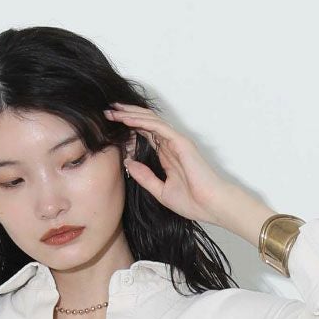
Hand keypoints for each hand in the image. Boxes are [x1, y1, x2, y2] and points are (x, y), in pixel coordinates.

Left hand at [104, 102, 239, 228]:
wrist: (210, 205)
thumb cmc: (192, 202)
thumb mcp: (160, 191)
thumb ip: (144, 177)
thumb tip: (128, 163)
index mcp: (167, 155)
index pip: (145, 135)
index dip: (129, 128)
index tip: (111, 126)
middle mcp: (171, 144)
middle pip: (145, 124)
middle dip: (126, 116)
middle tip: (108, 112)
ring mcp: (176, 141)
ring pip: (150, 121)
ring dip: (131, 114)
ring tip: (113, 112)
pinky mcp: (180, 142)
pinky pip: (157, 127)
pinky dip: (141, 121)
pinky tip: (127, 119)